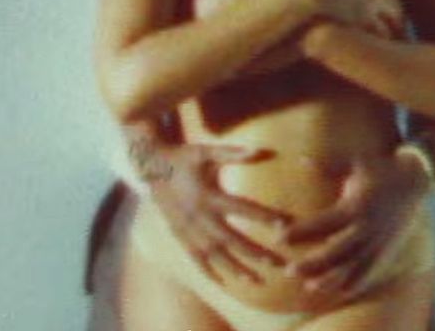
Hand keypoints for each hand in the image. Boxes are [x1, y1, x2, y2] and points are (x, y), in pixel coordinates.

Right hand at [146, 142, 292, 283]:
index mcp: (207, 196)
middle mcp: (198, 217)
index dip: (262, 216)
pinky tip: (224, 283)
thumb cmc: (184, 157)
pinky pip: (195, 259)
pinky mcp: (179, 236)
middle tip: (278, 263)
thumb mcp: (206, 151)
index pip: (241, 209)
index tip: (283, 225)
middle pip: (231, 240)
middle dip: (255, 253)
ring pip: (214, 255)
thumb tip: (261, 150)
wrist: (150, 168)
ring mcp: (188, 230)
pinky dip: (209, 272)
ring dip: (236, 269)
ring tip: (256, 282)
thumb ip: (232, 153)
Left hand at [280, 147, 431, 296]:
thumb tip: (301, 160)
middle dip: (311, 263)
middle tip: (289, 271)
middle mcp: (366, 227)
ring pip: (351, 267)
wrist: (415, 178)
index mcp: (356, 206)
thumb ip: (327, 164)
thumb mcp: (354, 162)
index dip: (300, 232)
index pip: (323, 224)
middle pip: (334, 252)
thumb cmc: (380, 167)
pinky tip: (339, 291)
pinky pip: (370, 271)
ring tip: (309, 286)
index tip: (280, 238)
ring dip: (330, 278)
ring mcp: (378, 241)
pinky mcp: (387, 249)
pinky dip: (354, 283)